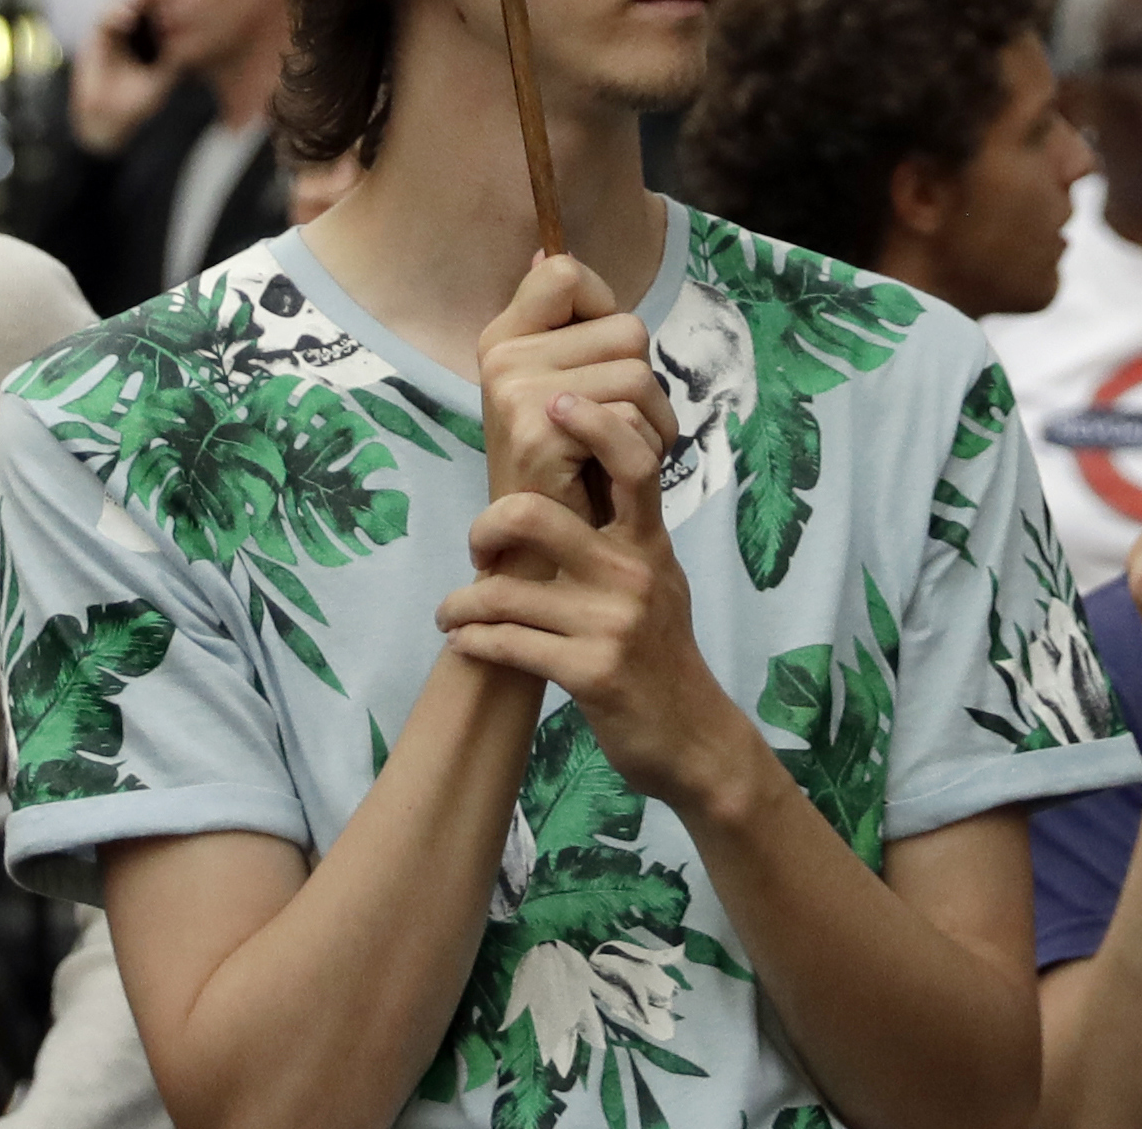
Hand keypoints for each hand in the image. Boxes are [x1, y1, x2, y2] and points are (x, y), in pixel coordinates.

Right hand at [69, 3, 181, 152]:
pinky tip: (127, 17)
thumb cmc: (138, 103)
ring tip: (141, 1)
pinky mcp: (96, 41)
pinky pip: (103, 20)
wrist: (109, 119)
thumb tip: (196, 39)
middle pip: (141, 2)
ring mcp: (114, 34)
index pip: (160, 12)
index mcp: (151, 39)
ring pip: (121, 5)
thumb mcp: (164, 80)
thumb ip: (175, 59)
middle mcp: (133, 32)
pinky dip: (114, 14)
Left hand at [440, 395, 759, 813]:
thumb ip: (626, 533)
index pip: (634, 463)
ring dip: (460, 605)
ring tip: (449, 614)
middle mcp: (632, 574)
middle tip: (477, 550)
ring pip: (504, 592)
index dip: (595, 424)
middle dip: (485, 527)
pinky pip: (507, 644)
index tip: (556, 404)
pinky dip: (474, 643)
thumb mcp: (659, 580)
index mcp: (650, 543)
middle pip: (537, 516)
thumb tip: (580, 474)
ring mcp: (610, 624)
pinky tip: (465, 644)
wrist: (693, 738)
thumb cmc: (662, 652)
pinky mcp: (590, 672)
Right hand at [478, 253, 665, 524]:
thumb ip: (559, 325)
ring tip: (615, 454)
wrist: (542, 557)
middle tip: (611, 430)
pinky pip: (631, 412)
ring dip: (651, 422)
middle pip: (625, 327)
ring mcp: (516, 389)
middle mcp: (501, 355)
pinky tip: (613, 475)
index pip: (567, 273)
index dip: (603, 310)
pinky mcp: (540, 427)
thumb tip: (548, 252)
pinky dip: (644, 448)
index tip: (596, 362)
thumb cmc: (564, 472)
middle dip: (640, 383)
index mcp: (502, 337)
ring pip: (638, 373)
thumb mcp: (556, 389)